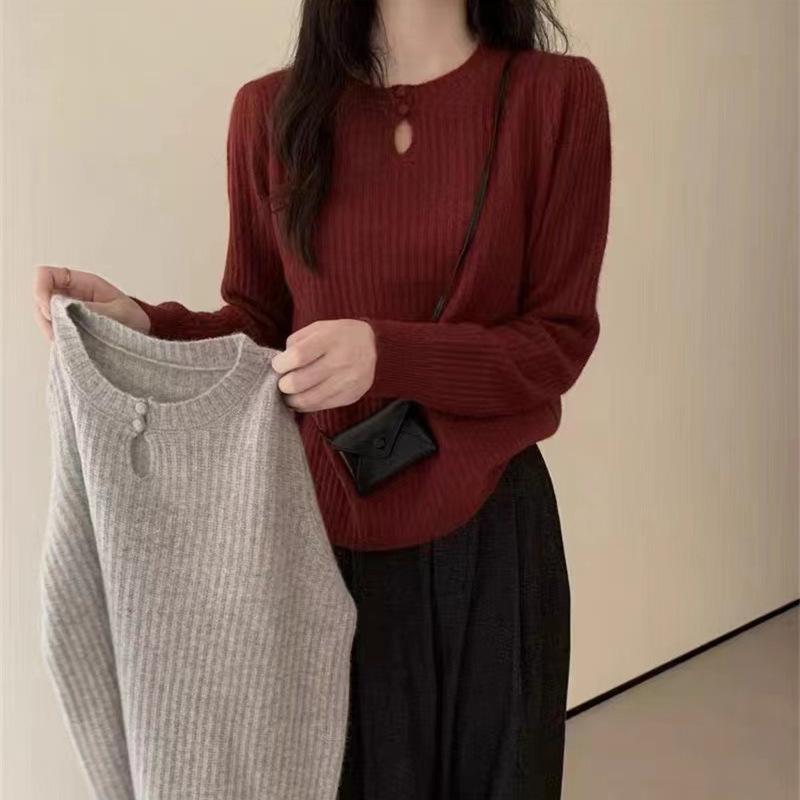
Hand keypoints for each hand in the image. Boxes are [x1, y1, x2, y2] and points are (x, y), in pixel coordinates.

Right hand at [33, 265, 150, 341]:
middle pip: (40, 298)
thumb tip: (65, 310)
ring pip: (43, 316)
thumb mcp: (116, 311)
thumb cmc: (133, 318)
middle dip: (44, 315)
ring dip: (49, 329)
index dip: (41, 291)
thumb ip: (90, 309)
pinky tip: (69, 346)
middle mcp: (71, 295)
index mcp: (83, 283)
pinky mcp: (70, 326)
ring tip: (66, 342)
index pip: (47, 275)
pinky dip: (56, 338)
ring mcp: (68, 311)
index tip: (51, 312)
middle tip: (59, 333)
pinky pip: (52, 329)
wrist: (143, 333)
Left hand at [270, 319, 376, 411]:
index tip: (278, 365)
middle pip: (300, 381)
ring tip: (288, 394)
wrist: (373, 345)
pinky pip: (321, 406)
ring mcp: (348, 381)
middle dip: (283, 384)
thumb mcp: (318, 328)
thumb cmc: (338, 335)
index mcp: (331, 339)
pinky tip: (302, 400)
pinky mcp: (351, 396)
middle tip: (282, 381)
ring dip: (292, 399)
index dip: (281, 364)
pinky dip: (306, 406)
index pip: (297, 356)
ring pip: (309, 399)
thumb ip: (296, 342)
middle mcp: (341, 361)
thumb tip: (281, 366)